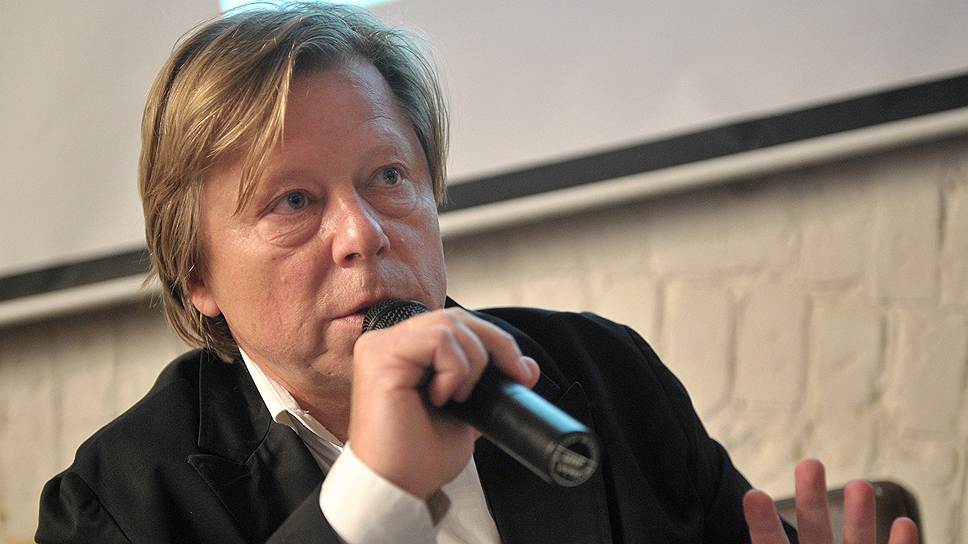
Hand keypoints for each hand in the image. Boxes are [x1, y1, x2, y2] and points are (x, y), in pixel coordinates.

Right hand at [348, 307, 539, 499]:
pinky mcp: (380, 356)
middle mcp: (388, 343)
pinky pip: (437, 340)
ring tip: (459, 396)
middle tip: (512, 375)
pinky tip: (441, 397)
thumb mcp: (466, 414)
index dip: (494, 340)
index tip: (520, 372)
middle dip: (494, 344)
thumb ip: (489, 386)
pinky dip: (454, 368)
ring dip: (471, 362)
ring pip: (449, 325)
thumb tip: (527, 365)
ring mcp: (381, 347)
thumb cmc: (418, 457)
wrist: (397, 486)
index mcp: (404, 353)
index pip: (455, 324)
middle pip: (455, 318)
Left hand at [743, 459, 918, 543]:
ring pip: (856, 541)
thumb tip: (737, 533)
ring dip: (861, 516)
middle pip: (813, 529)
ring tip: (860, 484)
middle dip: (811, 498)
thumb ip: (767, 542)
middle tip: (809, 463)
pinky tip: (905, 524)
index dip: (762, 523)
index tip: (753, 494)